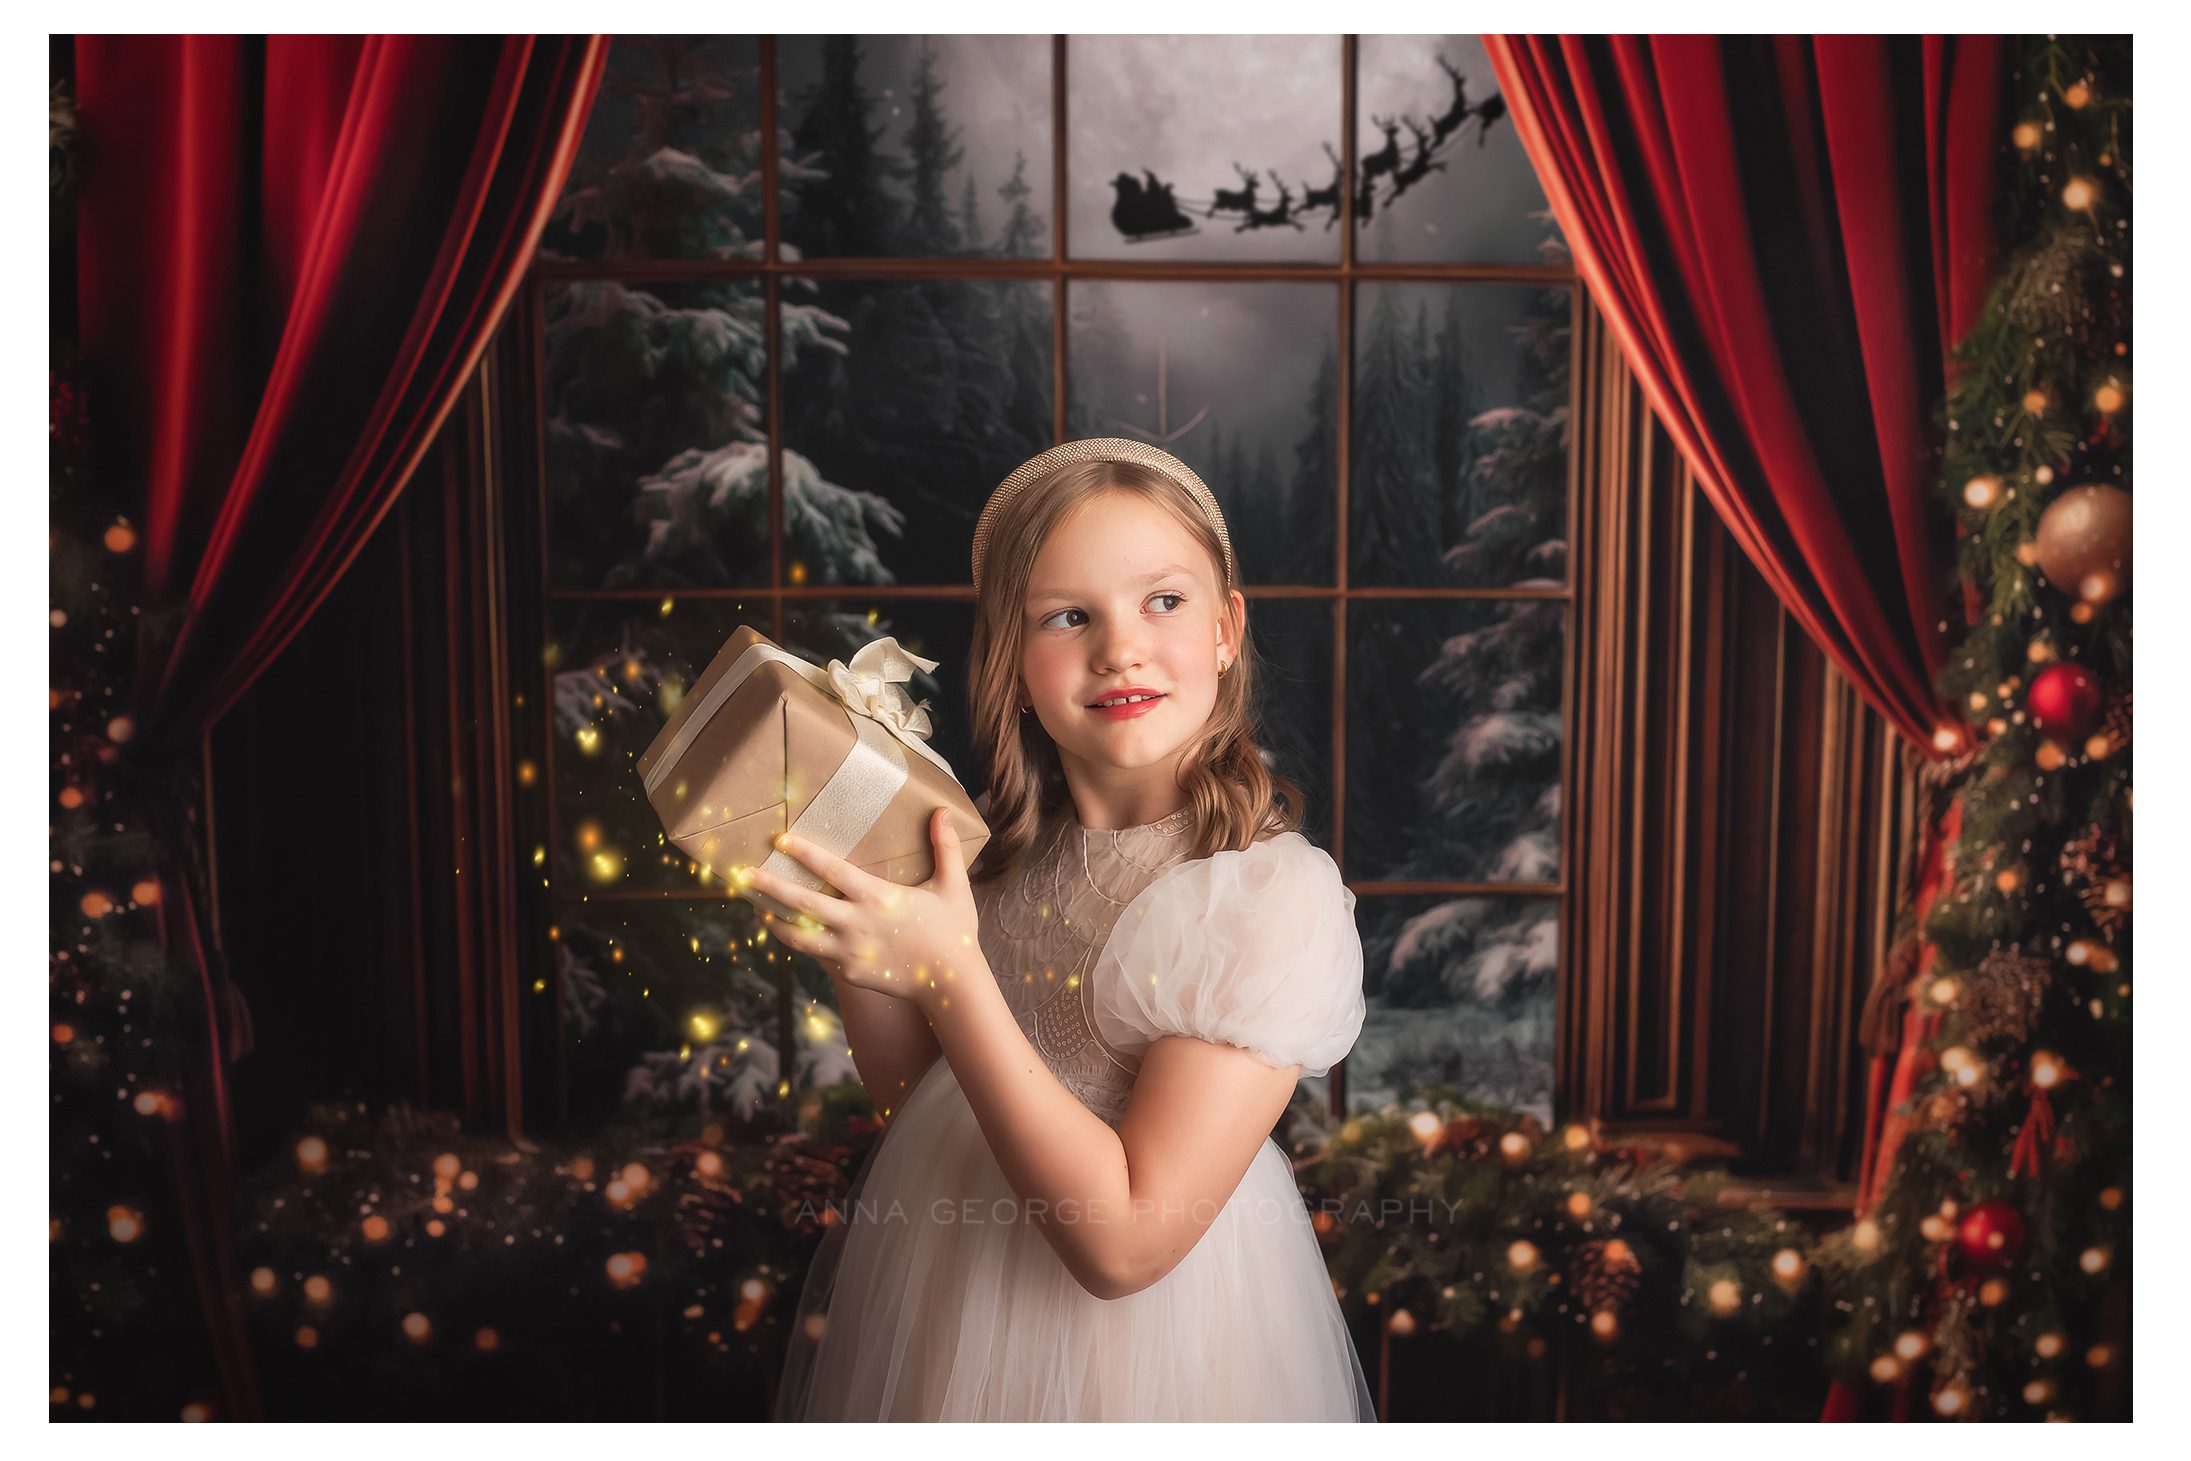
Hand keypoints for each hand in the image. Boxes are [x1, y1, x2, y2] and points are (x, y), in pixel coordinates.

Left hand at [745, 807, 984, 1011]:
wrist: (950, 983)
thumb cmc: (953, 932)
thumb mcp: (954, 886)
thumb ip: (946, 848)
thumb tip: (942, 811)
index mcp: (878, 898)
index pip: (832, 871)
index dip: (804, 854)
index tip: (780, 841)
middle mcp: (856, 924)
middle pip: (803, 903)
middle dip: (771, 887)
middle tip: (745, 875)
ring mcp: (849, 951)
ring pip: (800, 936)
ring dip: (775, 921)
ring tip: (756, 909)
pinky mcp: (849, 973)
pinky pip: (818, 956)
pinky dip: (800, 944)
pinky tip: (789, 934)